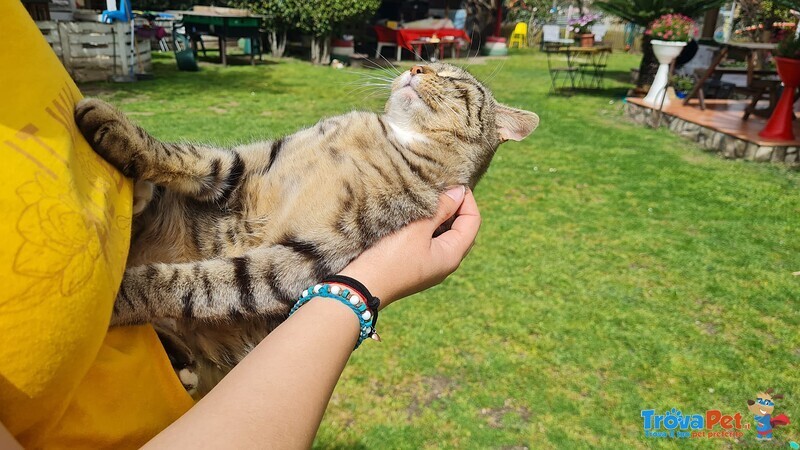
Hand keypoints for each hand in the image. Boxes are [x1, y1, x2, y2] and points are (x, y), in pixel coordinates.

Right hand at [338, 186, 480, 308]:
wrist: (360, 287)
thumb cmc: (390, 258)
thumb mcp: (417, 229)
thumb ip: (441, 209)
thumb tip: (459, 192)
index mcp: (452, 255)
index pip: (473, 221)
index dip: (466, 199)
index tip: (451, 182)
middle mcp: (446, 263)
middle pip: (462, 228)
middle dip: (454, 206)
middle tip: (439, 188)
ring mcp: (431, 266)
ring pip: (444, 235)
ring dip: (439, 216)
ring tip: (425, 199)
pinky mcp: (415, 266)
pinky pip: (430, 242)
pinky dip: (427, 227)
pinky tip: (414, 216)